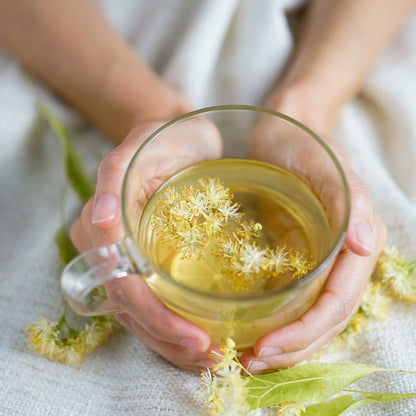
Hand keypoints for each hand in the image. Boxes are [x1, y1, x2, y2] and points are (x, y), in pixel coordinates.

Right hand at [70, 120, 222, 370]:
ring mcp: (128, 258)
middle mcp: (108, 251)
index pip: (122, 287)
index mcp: (99, 228)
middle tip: (210, 356)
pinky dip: (176, 322)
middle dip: (167, 338)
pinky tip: (203, 334)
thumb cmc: (161, 138)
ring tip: (210, 354)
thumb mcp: (138, 147)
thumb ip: (114, 177)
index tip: (194, 337)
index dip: (155, 317)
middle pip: (131, 310)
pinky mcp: (150, 258)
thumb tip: (99, 218)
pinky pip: (156, 299)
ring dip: (171, 340)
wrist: (176, 135)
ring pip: (141, 313)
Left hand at [239, 89, 386, 373]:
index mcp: (358, 244)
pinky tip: (249, 327)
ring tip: (248, 356)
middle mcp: (343, 259)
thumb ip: (351, 200)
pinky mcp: (297, 257)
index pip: (337, 304)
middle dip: (292, 347)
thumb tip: (366, 243)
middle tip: (249, 362)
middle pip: (324, 320)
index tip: (265, 348)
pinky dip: (275, 319)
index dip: (305, 333)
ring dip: (283, 342)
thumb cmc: (307, 144)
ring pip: (309, 316)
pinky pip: (291, 298)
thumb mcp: (328, 164)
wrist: (286, 132)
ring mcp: (320, 261)